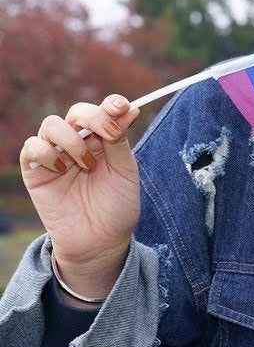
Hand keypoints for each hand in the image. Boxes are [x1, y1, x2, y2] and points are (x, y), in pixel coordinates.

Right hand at [19, 95, 140, 298]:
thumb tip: (129, 108)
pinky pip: (31, 147)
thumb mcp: (125, 172)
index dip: (110, 104)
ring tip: (86, 165)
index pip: (103, 111)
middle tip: (109, 134)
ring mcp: (56, 156)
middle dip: (93, 117)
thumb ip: (120, 141)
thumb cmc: (117, 208)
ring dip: (72, 140)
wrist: (101, 242)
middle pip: (76, 112)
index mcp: (104, 141)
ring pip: (51, 125)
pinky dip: (46, 152)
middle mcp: (79, 144)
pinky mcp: (36, 172)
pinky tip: (62, 170)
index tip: (121, 107)